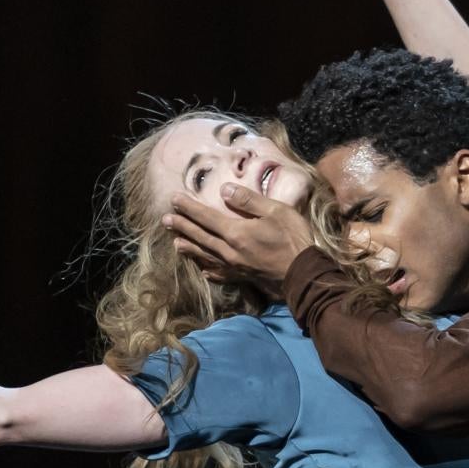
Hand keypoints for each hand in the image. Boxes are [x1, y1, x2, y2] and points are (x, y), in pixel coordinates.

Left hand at [163, 184, 314, 291]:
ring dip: (189, 247)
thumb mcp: (275, 211)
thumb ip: (248, 200)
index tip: (174, 198)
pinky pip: (219, 274)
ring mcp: (234, 266)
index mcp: (235, 233)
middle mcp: (229, 251)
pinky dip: (207, 270)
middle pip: (200, 237)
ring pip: (205, 256)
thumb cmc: (293, 239)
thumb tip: (224, 190)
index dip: (189, 207)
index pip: (206, 217)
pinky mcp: (242, 277)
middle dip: (182, 226)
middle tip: (165, 219)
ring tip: (175, 242)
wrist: (303, 274)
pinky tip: (203, 270)